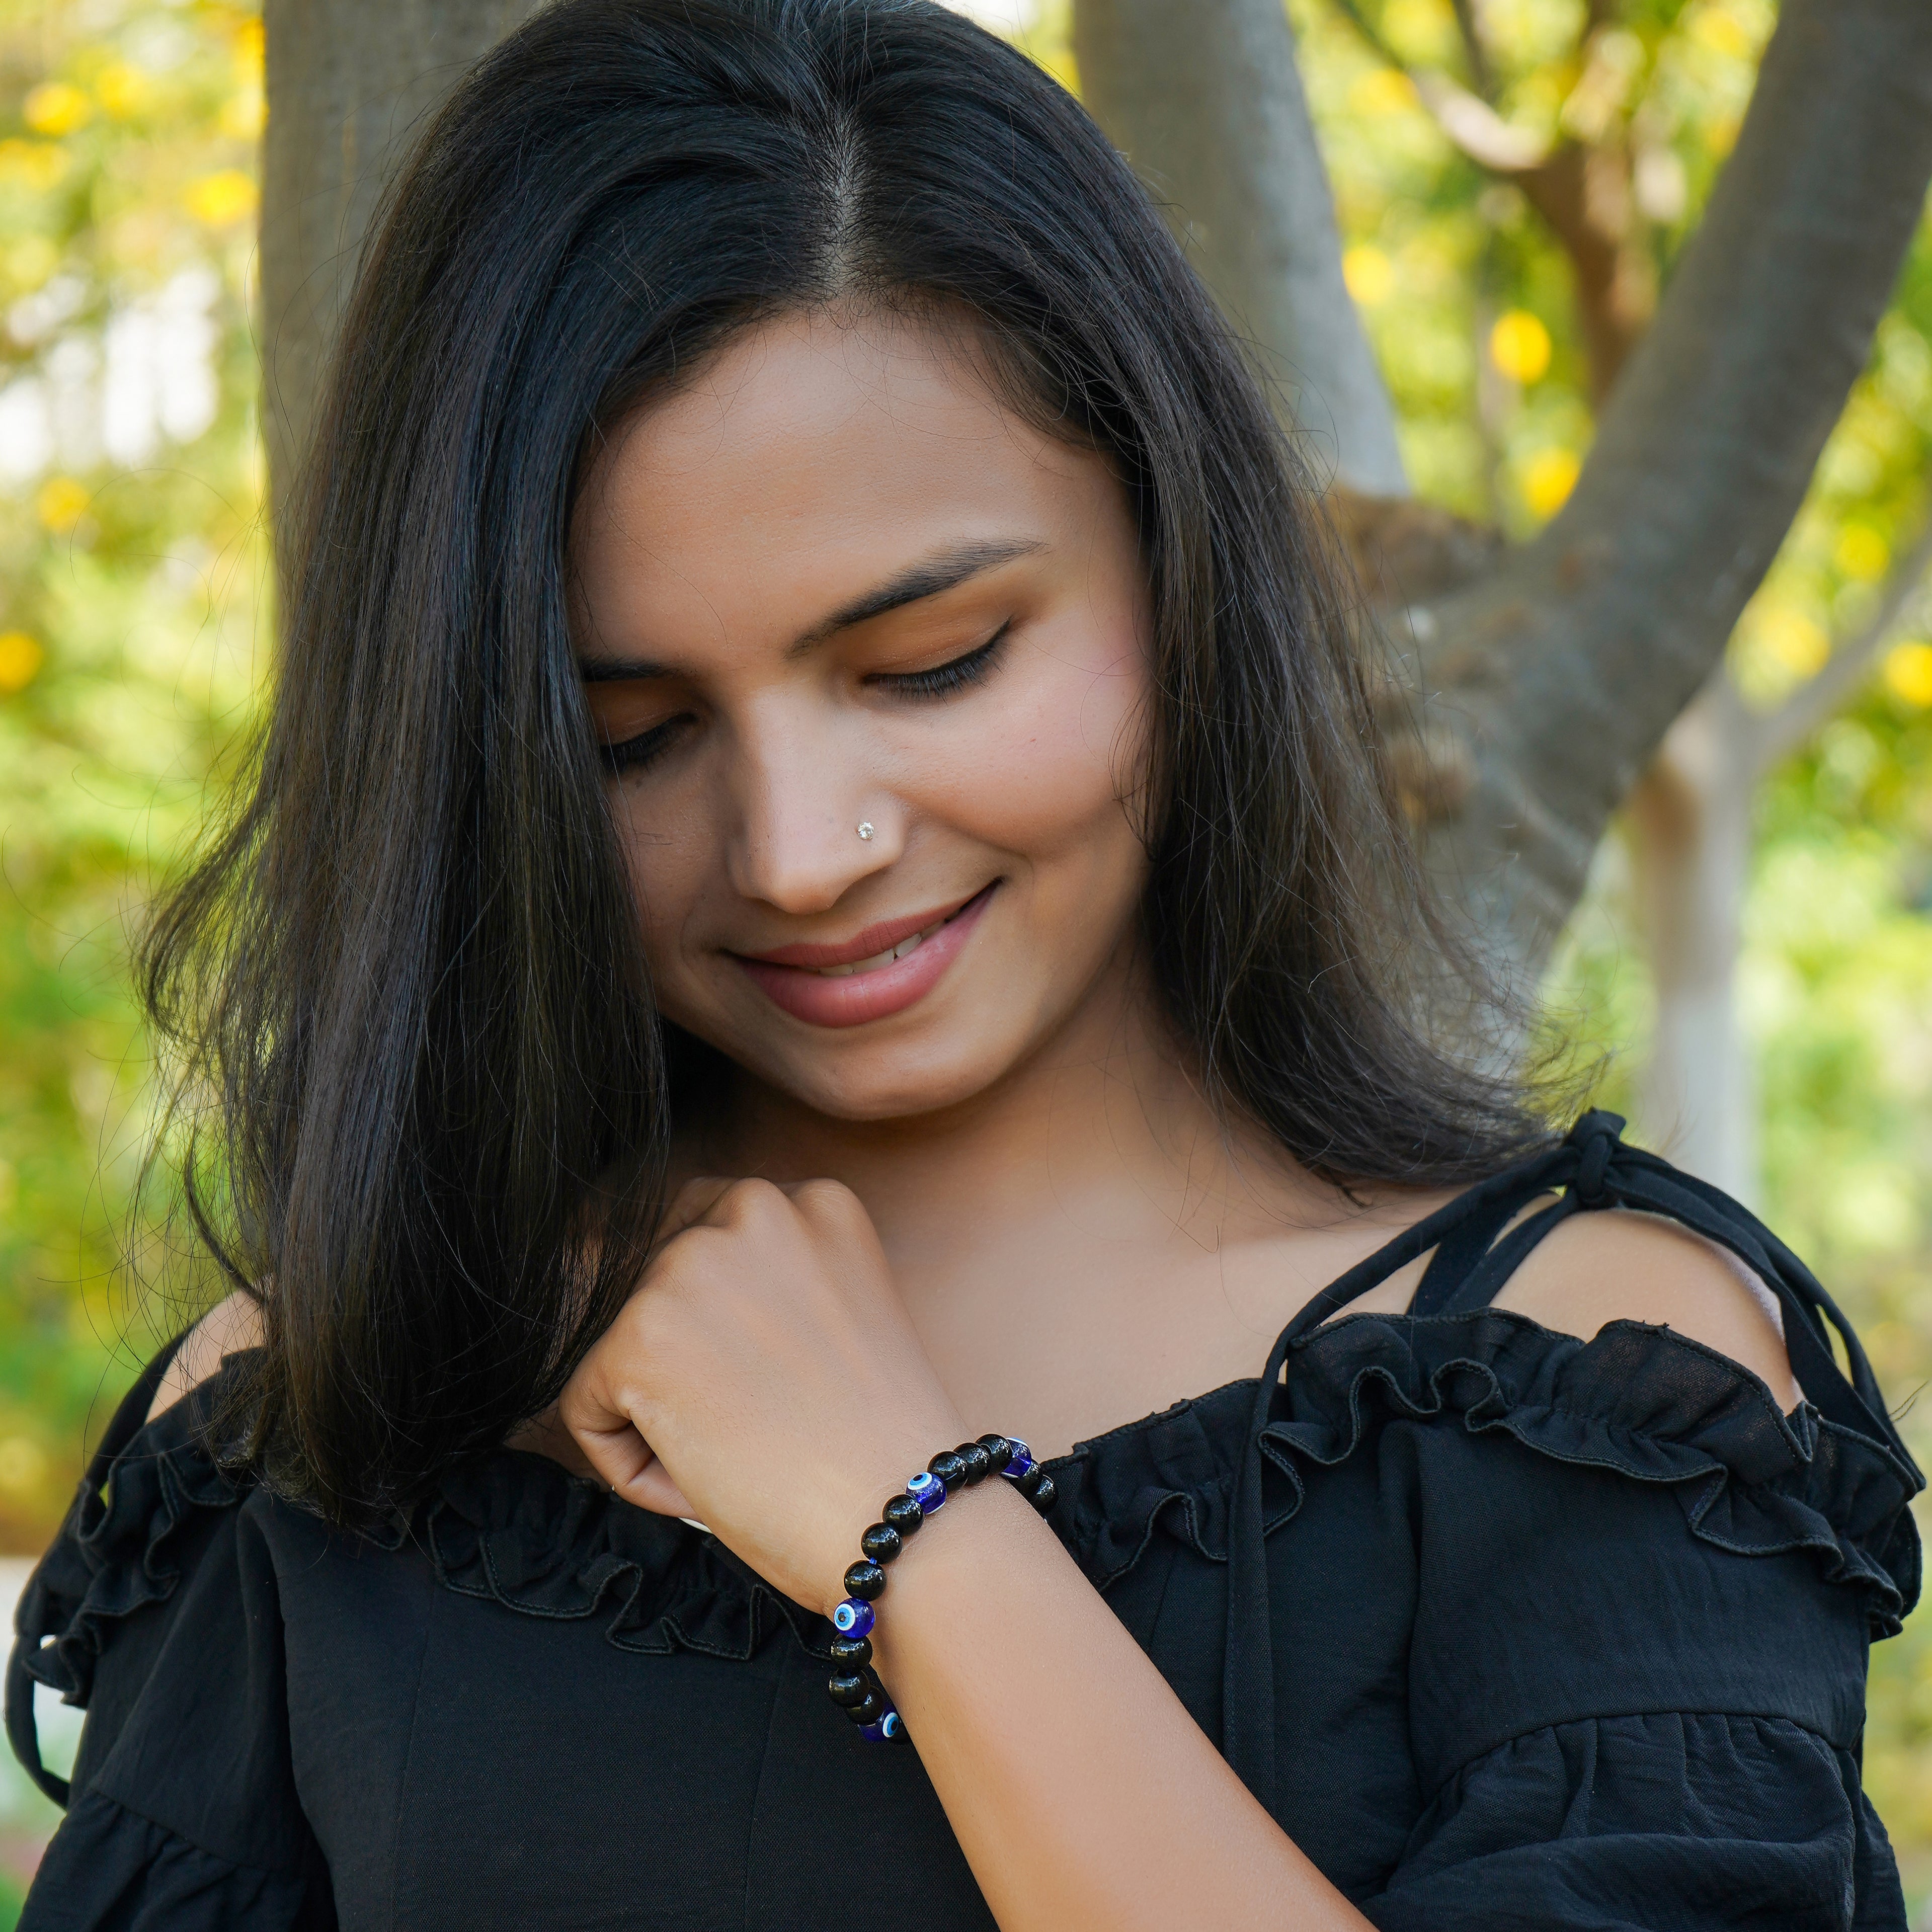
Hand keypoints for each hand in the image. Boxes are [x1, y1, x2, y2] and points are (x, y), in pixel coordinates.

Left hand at [559, 1177, 966, 1615]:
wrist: (902, 1516)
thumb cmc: (878, 1446)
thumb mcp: (838, 1316)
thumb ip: (769, 1285)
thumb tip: (677, 1309)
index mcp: (813, 1200)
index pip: (705, 1237)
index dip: (719, 1326)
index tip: (773, 1381)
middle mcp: (752, 1208)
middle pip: (652, 1285)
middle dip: (685, 1364)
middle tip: (761, 1423)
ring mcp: (691, 1266)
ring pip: (620, 1349)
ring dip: (660, 1412)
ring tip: (739, 1450)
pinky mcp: (640, 1336)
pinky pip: (587, 1410)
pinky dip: (631, 1464)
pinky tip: (704, 1481)